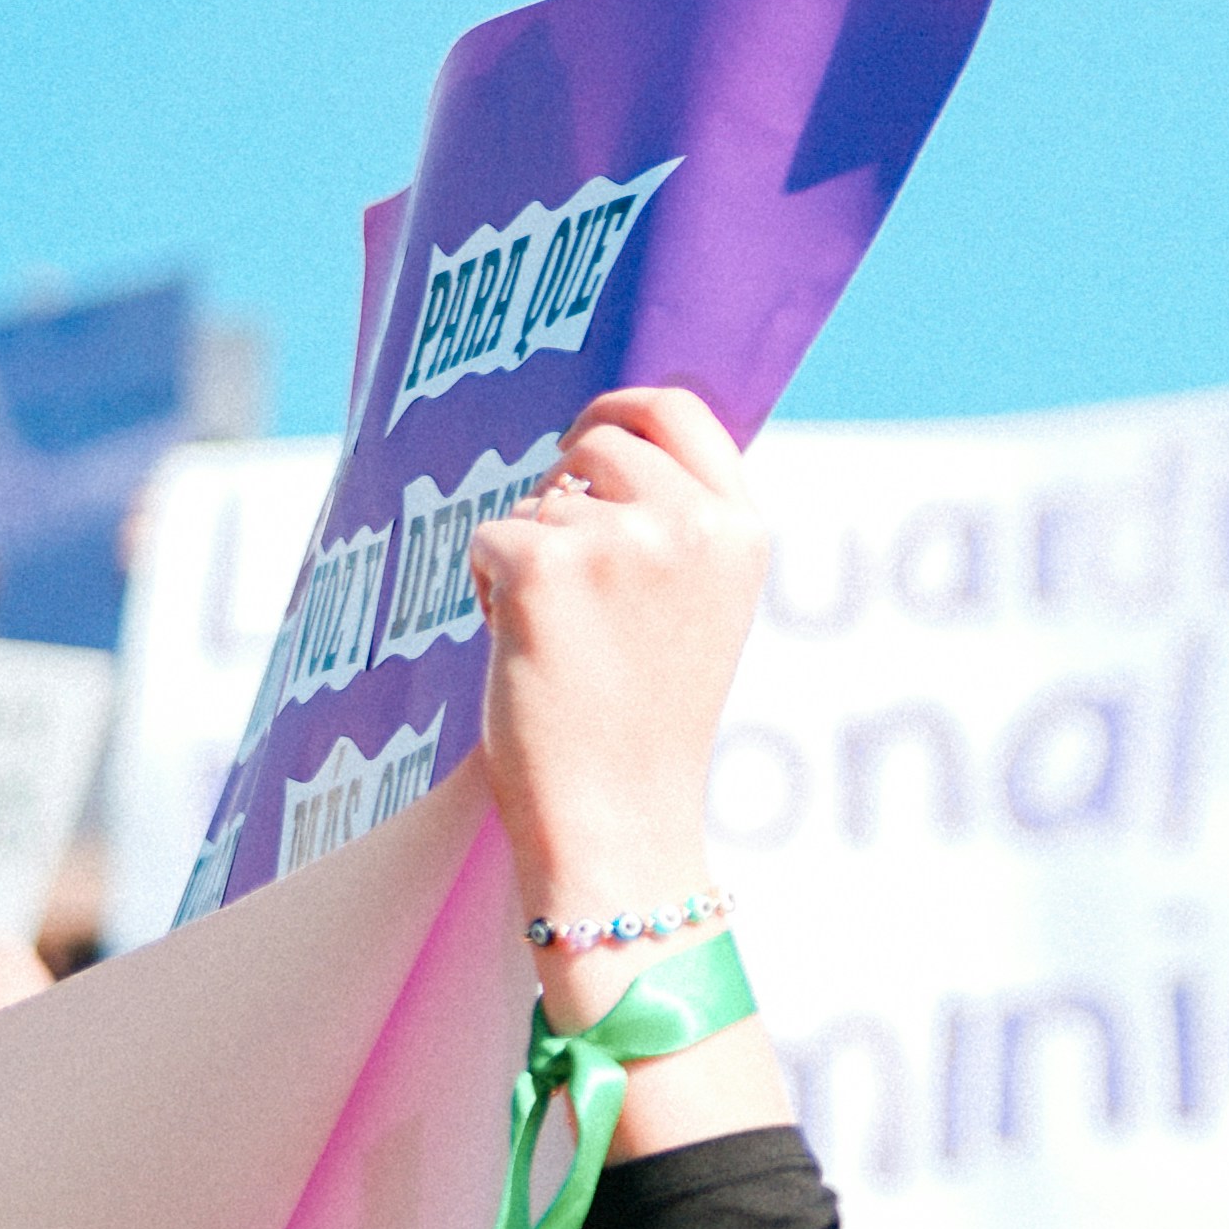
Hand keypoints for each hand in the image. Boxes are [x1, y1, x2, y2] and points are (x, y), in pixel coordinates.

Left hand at [468, 394, 776, 1067]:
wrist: (620, 819)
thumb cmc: (646, 724)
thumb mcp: (700, 607)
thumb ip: (675, 529)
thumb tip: (599, 454)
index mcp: (741, 530)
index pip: (679, 411)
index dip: (623, 409)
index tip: (586, 433)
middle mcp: (690, 523)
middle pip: (595, 444)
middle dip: (561, 494)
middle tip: (556, 570)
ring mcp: (618, 540)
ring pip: (536, 501)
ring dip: (526, 555)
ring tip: (558, 637)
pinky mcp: (542, 567)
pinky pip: (487, 540)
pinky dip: (487, 591)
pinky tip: (523, 648)